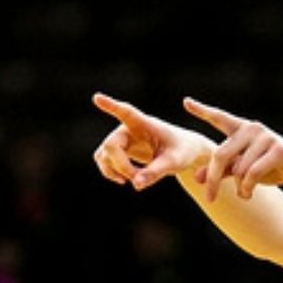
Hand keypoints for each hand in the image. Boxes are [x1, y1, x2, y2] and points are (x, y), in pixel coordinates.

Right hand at [91, 93, 210, 190]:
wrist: (185, 151)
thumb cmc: (183, 151)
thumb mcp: (174, 162)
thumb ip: (156, 172)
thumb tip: (136, 185)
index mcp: (145, 124)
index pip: (126, 112)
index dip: (111, 106)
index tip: (97, 97)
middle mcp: (128, 128)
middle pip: (111, 145)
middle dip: (122, 165)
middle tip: (138, 179)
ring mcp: (122, 138)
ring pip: (104, 154)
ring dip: (115, 170)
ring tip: (136, 179)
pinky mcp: (120, 149)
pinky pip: (104, 160)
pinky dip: (111, 172)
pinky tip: (125, 180)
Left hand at [182, 97, 282, 202]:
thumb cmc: (274, 169)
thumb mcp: (245, 169)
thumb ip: (223, 170)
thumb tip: (197, 179)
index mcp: (243, 129)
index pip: (219, 118)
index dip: (203, 110)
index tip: (186, 102)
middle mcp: (253, 129)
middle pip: (220, 155)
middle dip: (213, 179)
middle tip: (209, 198)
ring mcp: (267, 137)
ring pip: (239, 168)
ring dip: (238, 187)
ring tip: (243, 195)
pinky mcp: (280, 150)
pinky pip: (254, 172)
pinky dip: (247, 188)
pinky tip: (248, 195)